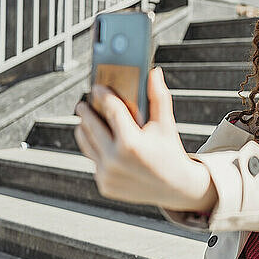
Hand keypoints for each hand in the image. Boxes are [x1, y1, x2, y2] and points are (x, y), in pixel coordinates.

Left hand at [74, 67, 217, 211]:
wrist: (175, 187)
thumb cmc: (170, 151)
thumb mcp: (166, 124)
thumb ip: (158, 96)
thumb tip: (154, 72)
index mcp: (131, 142)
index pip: (110, 110)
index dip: (103, 95)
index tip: (97, 87)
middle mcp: (115, 159)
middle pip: (91, 126)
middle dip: (86, 111)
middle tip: (83, 103)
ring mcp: (107, 174)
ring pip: (87, 143)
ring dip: (84, 129)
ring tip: (85, 120)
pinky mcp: (104, 184)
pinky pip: (93, 160)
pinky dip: (95, 148)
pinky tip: (97, 140)